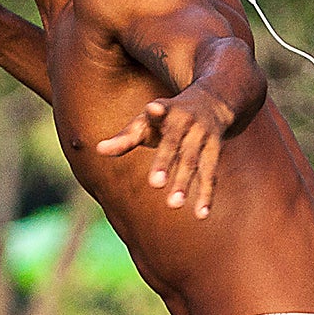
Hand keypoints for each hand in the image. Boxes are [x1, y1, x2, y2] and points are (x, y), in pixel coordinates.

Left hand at [96, 85, 236, 217]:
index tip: (153, 109)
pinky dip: (206, 194)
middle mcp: (186, 121)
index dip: (156, 111)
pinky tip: (201, 214)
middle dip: (165, 163)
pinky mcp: (215, 149)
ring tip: (174, 205)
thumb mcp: (146, 123)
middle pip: (174, 144)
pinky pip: (210, 173)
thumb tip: (98, 149)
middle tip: (155, 184)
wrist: (212, 100)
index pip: (159, 112)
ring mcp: (202, 135)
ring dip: (185, 183)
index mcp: (165, 111)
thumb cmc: (167, 117)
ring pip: (194, 161)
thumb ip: (125, 138)